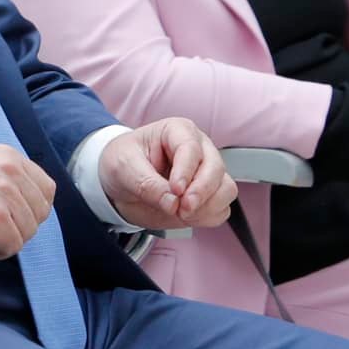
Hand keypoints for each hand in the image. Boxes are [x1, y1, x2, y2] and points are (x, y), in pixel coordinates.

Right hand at [0, 144, 55, 258]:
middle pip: (40, 213)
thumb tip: (25, 202)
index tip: (13, 216)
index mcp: (9, 157)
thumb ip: (6, 177)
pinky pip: (13, 246)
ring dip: (8, 239)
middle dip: (21, 226)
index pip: (46, 189)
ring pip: (28, 231)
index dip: (32, 208)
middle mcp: (12, 171)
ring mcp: (5, 194)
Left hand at [100, 119, 235, 229]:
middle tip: (182, 209)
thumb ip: (147, 184)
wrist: (122, 184)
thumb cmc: (123, 163)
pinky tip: (187, 217)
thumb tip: (173, 203)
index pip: (191, 148)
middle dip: (201, 192)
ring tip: (182, 213)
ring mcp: (207, 173)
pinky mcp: (209, 196)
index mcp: (177, 131)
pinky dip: (208, 217)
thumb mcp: (124, 168)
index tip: (176, 190)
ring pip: (226, 189)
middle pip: (216, 168)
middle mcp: (199, 149)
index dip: (186, 171)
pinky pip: (222, 209)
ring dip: (207, 206)